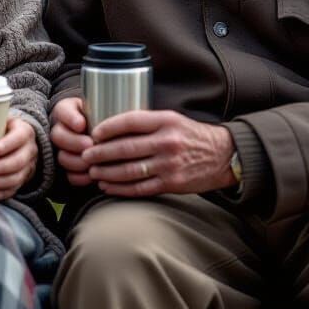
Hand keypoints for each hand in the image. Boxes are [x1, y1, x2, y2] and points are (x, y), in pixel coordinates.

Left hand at [0, 117, 37, 200]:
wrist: (20, 140)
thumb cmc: (3, 127)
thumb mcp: (2, 118)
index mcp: (25, 131)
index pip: (18, 138)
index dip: (6, 145)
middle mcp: (30, 149)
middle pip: (19, 161)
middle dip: (1, 167)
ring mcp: (29, 165)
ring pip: (18, 177)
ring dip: (0, 182)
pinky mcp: (24, 179)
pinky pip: (15, 189)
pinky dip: (2, 193)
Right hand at [50, 97, 94, 186]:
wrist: (102, 132)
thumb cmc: (103, 116)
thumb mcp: (101, 109)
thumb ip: (101, 110)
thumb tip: (105, 120)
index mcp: (66, 111)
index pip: (63, 112)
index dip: (71, 119)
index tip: (81, 124)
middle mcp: (59, 129)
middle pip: (58, 136)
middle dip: (74, 142)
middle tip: (89, 144)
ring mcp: (61, 150)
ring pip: (62, 157)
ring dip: (76, 161)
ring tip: (91, 162)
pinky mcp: (68, 168)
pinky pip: (68, 175)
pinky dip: (79, 177)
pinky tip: (90, 176)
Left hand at [82, 110, 235, 196]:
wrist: (223, 155)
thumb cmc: (191, 136)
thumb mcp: (172, 120)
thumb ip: (147, 123)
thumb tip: (113, 127)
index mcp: (166, 121)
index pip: (130, 121)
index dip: (108, 127)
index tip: (94, 133)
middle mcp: (167, 142)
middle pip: (125, 148)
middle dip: (100, 153)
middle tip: (85, 156)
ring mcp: (169, 165)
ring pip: (130, 171)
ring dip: (107, 173)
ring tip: (93, 172)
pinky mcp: (172, 184)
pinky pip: (140, 188)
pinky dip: (120, 189)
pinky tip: (108, 187)